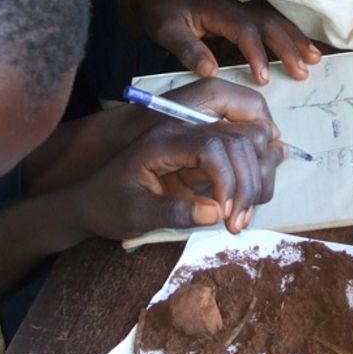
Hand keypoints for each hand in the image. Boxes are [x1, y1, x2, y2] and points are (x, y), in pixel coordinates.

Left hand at [78, 78, 285, 237]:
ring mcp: (198, 138)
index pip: (212, 144)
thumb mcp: (134, 215)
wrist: (94, 201)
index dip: (228, 179)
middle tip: (237, 224)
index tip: (227, 215)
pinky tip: (248, 202)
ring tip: (242, 217)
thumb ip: (174, 212)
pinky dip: (256, 173)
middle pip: (238, 140)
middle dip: (247, 182)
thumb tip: (217, 213)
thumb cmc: (109, 206)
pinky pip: (245, 151)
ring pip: (250, 141)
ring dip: (258, 177)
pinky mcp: (207, 151)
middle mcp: (184, 130)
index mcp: (162, 141)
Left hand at [121, 0, 319, 83]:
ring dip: (296, 40)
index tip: (263, 78)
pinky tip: (301, 49)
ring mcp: (239, 12)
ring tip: (315, 59)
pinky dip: (289, 36)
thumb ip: (187, 49)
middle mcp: (234, 9)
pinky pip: (269, 26)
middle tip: (303, 72)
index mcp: (217, 11)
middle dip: (288, 47)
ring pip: (274, 23)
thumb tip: (211, 71)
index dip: (256, 53)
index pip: (244, 30)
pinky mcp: (240, 19)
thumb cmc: (160, 11)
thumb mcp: (166, 30)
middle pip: (268, 24)